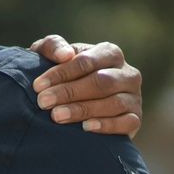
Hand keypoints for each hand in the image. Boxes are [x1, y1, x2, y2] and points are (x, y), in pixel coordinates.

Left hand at [28, 37, 142, 135]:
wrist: (70, 104)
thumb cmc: (60, 75)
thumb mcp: (50, 56)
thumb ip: (53, 46)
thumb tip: (65, 54)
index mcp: (110, 53)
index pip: (86, 61)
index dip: (62, 73)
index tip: (38, 85)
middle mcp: (128, 73)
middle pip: (101, 82)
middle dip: (69, 92)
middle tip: (43, 102)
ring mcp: (134, 97)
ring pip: (113, 103)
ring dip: (83, 110)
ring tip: (56, 116)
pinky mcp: (135, 118)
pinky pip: (126, 122)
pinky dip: (106, 125)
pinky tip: (86, 127)